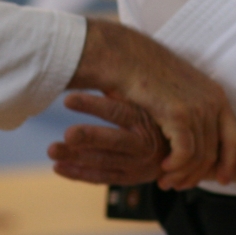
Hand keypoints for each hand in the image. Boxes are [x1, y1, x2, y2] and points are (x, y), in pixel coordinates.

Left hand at [50, 93, 183, 184]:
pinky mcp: (129, 179)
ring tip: (51, 150)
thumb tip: (97, 55)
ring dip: (76, 157)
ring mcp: (137, 166)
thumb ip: (122, 90)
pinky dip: (79, 174)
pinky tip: (58, 167)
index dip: (92, 105)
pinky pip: (102, 178)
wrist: (184, 150)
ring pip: (104, 162)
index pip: (118, 111)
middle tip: (65, 134)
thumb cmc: (157, 116)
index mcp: (147, 120)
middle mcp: (144, 145)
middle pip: (113, 141)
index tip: (67, 99)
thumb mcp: (147, 101)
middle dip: (88, 138)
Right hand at [68, 19, 235, 188]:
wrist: (125, 57)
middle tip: (178, 185)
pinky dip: (176, 166)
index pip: (233, 137)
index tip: (221, 180)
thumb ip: (191, 113)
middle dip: (197, 175)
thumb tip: (192, 140)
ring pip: (199, 156)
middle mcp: (213, 101)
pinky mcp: (180, 114)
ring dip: (182, 174)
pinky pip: (186, 153)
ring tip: (165, 181)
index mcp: (216, 95)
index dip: (229, 162)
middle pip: (214, 152)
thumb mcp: (177, 93)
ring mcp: (198, 107)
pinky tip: (163, 168)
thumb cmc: (145, 74)